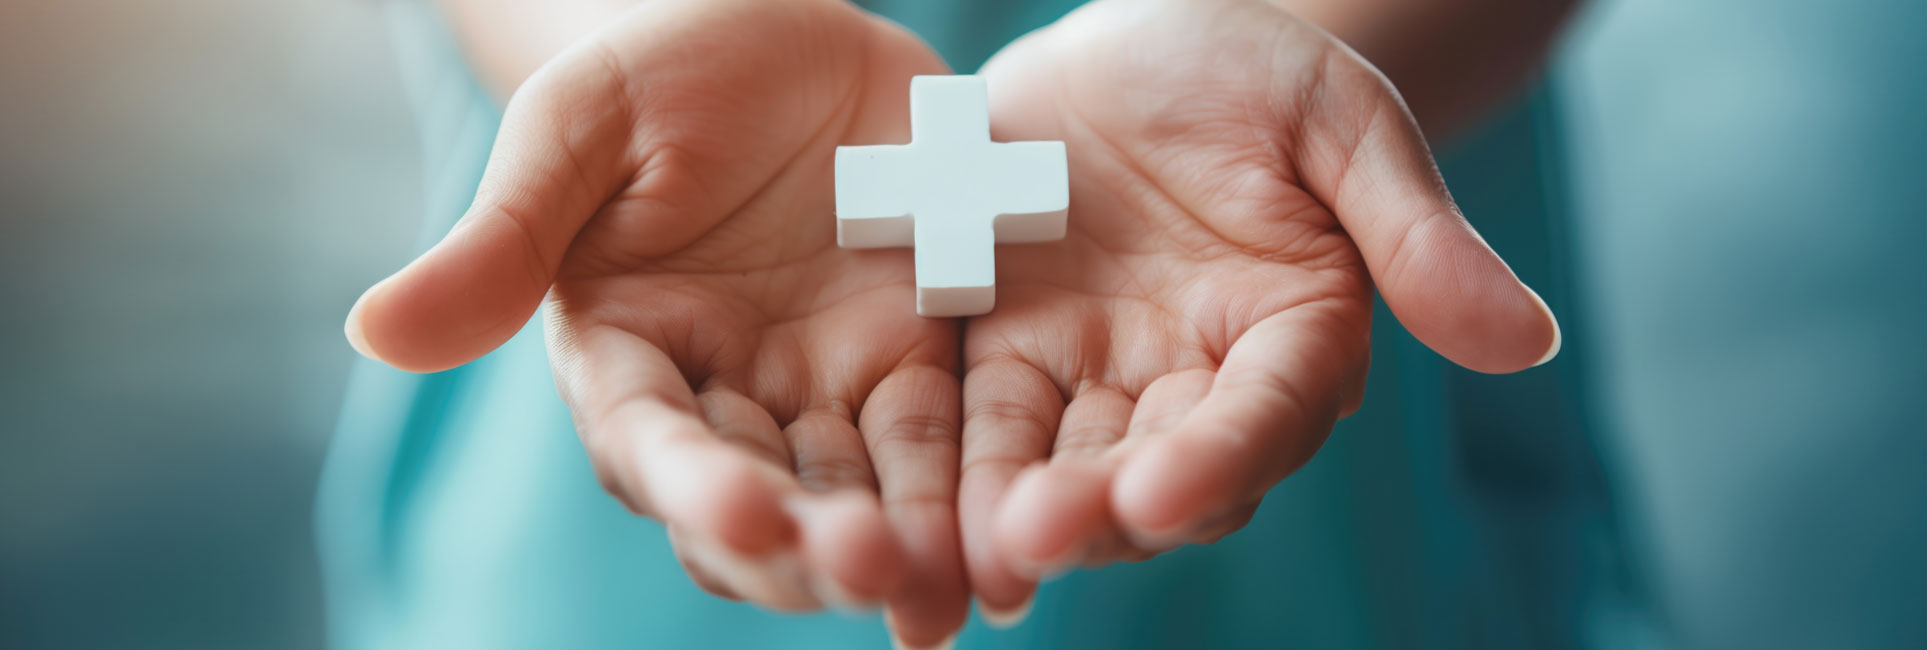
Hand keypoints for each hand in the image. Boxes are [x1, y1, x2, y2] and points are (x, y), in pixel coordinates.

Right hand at [343, 0, 969, 644]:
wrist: (776, 33)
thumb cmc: (653, 73)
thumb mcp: (577, 132)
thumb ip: (502, 241)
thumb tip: (373, 332)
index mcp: (627, 358)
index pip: (652, 441)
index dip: (698, 484)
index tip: (750, 515)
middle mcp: (725, 399)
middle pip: (764, 502)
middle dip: (814, 546)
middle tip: (873, 569)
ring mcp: (826, 390)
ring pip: (863, 494)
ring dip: (907, 546)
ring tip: (953, 589)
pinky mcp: (918, 360)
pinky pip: (949, 440)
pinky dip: (976, 494)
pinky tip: (1018, 543)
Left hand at [956, 0, 1561, 616]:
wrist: (1136, 49)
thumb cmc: (1255, 72)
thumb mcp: (1340, 121)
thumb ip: (1414, 232)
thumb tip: (1532, 342)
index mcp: (1287, 339)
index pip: (1260, 418)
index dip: (1216, 459)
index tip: (1163, 494)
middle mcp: (1188, 384)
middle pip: (1148, 470)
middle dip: (1094, 510)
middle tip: (1034, 537)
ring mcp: (1087, 377)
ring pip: (1050, 464)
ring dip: (1007, 513)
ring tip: (963, 550)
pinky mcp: (996, 354)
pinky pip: (964, 422)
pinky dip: (939, 476)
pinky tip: (900, 526)